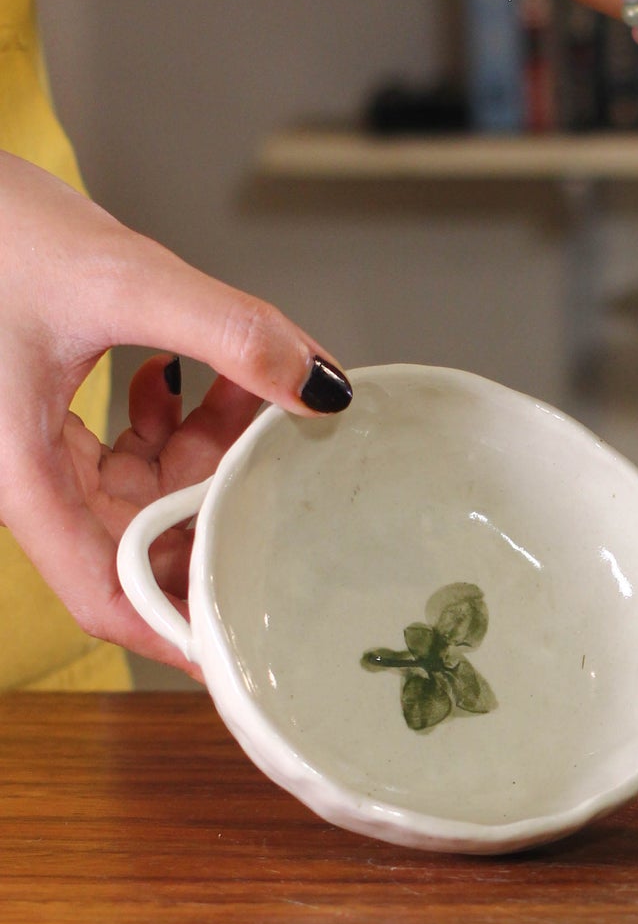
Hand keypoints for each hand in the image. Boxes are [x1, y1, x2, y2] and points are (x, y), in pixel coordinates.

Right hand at [0, 153, 351, 672]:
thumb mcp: (121, 280)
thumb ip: (229, 333)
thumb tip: (321, 387)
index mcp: (22, 479)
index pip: (107, 596)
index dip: (181, 632)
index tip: (250, 642)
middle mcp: (31, 478)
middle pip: (143, 540)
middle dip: (221, 510)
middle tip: (286, 476)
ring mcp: (42, 448)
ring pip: (148, 484)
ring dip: (212, 450)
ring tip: (255, 397)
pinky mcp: (53, 412)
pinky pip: (134, 441)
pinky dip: (181, 415)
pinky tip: (200, 375)